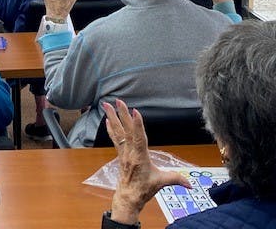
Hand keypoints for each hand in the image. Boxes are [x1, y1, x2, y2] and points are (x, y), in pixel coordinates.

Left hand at [103, 100, 190, 224]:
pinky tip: (107, 120)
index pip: (139, 138)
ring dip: (112, 118)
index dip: (137, 125)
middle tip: (117, 101)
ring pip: (117, 132)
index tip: (135, 111)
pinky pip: (115, 138)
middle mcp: (129, 152)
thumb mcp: (161, 183)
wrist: (129, 197)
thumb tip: (191, 183)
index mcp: (140, 157)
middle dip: (122, 115)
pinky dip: (111, 128)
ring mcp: (123, 152)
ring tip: (106, 105)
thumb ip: (176, 179)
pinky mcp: (120, 153)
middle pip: (126, 131)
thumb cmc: (144, 189)